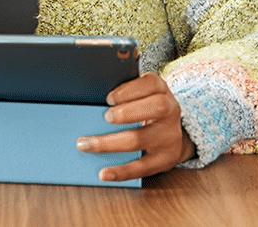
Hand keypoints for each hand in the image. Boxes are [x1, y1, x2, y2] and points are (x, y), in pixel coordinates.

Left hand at [76, 72, 195, 181]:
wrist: (171, 134)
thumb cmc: (145, 109)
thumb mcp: (140, 96)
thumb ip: (122, 94)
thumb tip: (90, 99)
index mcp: (161, 90)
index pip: (152, 84)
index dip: (130, 90)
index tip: (109, 98)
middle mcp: (170, 111)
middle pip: (156, 107)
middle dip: (127, 112)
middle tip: (105, 117)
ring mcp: (169, 136)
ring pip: (141, 139)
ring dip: (109, 143)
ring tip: (85, 144)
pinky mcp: (165, 159)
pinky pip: (142, 167)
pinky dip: (121, 171)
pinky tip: (104, 173)